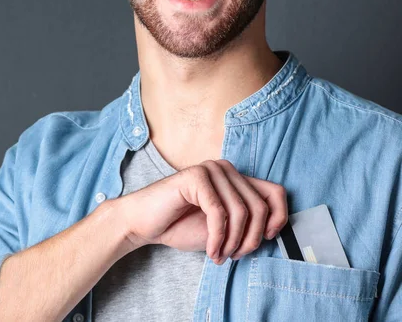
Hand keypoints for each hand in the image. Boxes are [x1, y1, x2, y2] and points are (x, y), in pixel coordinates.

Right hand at [117, 160, 287, 263]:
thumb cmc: (180, 225)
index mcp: (235, 177)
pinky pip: (219, 213)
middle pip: (259, 206)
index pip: (275, 192)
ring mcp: (210, 170)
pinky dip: (218, 238)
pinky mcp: (195, 177)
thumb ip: (245, 222)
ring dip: (233, 242)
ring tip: (221, 255)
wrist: (144, 223)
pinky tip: (211, 250)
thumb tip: (272, 230)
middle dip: (251, 239)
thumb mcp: (223, 227)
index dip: (279, 217)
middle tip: (234, 255)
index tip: (267, 239)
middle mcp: (225, 168)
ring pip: (241, 211)